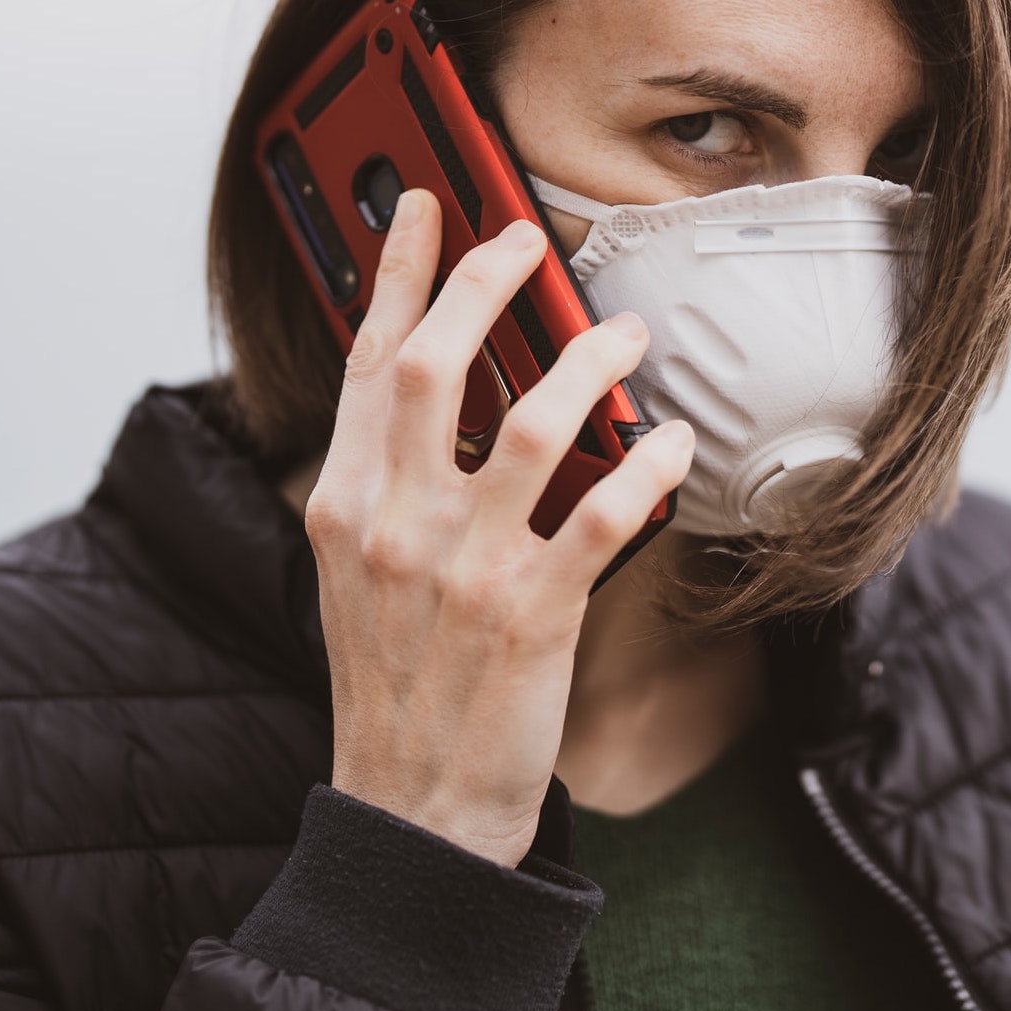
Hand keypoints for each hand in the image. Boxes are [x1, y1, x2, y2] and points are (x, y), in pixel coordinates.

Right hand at [303, 187, 694, 866]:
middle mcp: (392, 521)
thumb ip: (387, 479)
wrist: (409, 807)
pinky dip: (642, 468)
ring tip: (625, 334)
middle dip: (488, 282)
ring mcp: (461, 566)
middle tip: (530, 240)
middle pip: (439, 362)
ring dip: (586, 362)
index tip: (423, 203)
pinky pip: (600, 515)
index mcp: (343, 501)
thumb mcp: (353, 571)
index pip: (366, 358)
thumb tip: (445, 390)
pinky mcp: (530, 612)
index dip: (395, 271)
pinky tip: (668, 443)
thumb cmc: (394, 679)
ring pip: (530, 423)